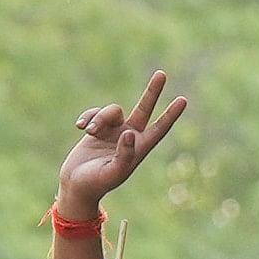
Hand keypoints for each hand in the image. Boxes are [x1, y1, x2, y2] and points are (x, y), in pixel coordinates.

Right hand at [57, 71, 188, 215]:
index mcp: (138, 149)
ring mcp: (113, 131)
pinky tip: (80, 127)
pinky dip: (88, 117)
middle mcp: (128, 137)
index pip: (159, 129)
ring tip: (90, 132)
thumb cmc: (95, 183)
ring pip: (112, 110)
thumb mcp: (111, 173)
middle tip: (162, 74)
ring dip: (100, 117)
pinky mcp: (97, 128)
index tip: (182, 100)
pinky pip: (95, 112)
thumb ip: (123, 155)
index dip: (170, 115)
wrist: (75, 185)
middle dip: (152, 92)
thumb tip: (130, 134)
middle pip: (144, 109)